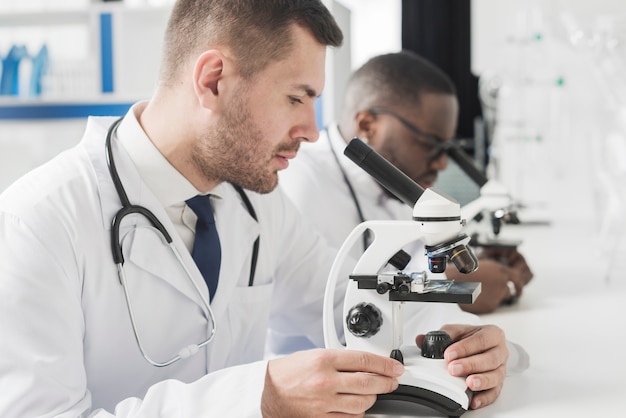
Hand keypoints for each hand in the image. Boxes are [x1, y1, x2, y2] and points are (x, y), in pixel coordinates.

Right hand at [261, 348, 403, 416]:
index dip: (385, 364)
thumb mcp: (314, 355)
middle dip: (386, 382)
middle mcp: (325, 381)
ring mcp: (324, 402)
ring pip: (363, 403)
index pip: (364, 360)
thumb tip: (367, 363)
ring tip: (373, 393)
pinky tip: (358, 406)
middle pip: (368, 383)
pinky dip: (358, 413)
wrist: (267, 392)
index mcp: (324, 360)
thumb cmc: (288, 372)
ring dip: (373, 398)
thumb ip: (340, 359)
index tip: (395, 368)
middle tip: (392, 381)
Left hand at [416, 324, 507, 409]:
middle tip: (453, 369)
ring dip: (481, 381)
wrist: (480, 346)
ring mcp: (500, 369)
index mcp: (492, 334)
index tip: (449, 354)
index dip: (465, 347)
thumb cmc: (469, 338)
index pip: (481, 340)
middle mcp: (500, 352)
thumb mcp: (456, 331)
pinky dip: (484, 398)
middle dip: (470, 364)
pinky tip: (474, 400)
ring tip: (468, 384)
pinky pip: (494, 393)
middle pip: (490, 359)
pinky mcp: (498, 384)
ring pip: (495, 377)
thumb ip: (442, 335)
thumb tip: (422, 340)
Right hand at [447, 248, 533, 313]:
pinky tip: (476, 297)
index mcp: (500, 270)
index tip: (519, 288)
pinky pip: (492, 305)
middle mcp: (501, 283)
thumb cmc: (462, 273)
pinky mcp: (490, 305)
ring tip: (479, 292)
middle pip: (508, 289)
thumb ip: (495, 271)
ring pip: (500, 298)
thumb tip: (498, 276)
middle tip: (495, 291)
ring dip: (494, 296)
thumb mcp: (482, 265)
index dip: (519, 284)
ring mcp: (497, 295)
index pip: (517, 278)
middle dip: (502, 291)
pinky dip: (486, 302)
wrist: (452, 284)